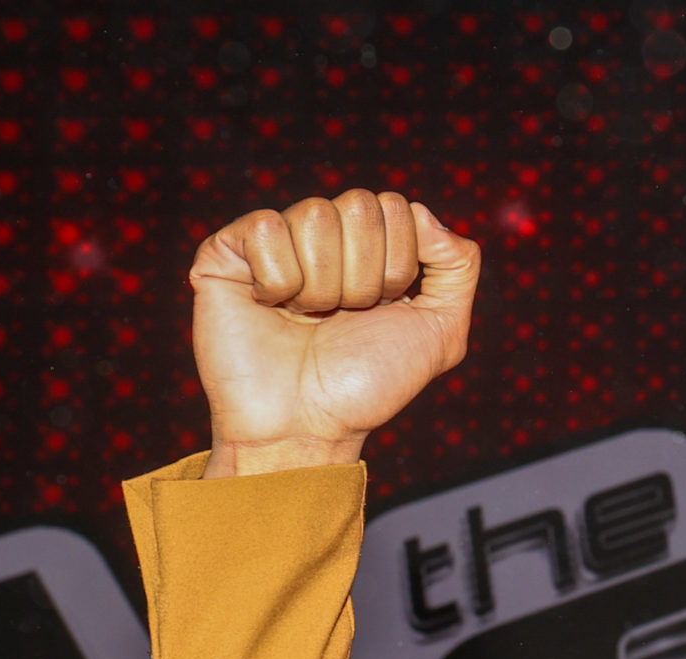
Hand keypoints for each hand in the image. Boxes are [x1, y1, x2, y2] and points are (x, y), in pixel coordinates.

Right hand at [188, 190, 480, 477]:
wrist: (308, 425)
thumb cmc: (367, 385)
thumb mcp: (440, 333)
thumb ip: (458, 268)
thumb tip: (424, 213)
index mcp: (370, 248)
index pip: (397, 208)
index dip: (397, 266)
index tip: (379, 310)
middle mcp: (323, 238)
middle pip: (358, 205)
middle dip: (362, 276)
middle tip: (342, 316)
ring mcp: (275, 242)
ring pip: (314, 214)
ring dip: (322, 285)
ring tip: (306, 319)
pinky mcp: (227, 252)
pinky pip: (265, 227)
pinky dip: (277, 281)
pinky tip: (270, 308)